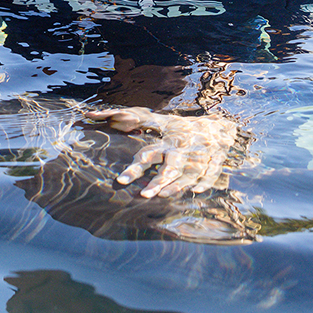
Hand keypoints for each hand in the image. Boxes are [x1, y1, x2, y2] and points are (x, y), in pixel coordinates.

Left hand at [90, 108, 238, 198]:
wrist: (217, 125)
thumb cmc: (180, 126)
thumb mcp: (158, 121)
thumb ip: (130, 119)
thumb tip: (95, 116)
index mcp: (167, 139)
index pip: (149, 154)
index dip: (135, 168)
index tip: (121, 181)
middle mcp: (183, 147)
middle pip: (171, 166)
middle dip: (158, 181)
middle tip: (143, 195)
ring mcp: (201, 153)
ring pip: (189, 172)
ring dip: (177, 185)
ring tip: (162, 197)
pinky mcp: (216, 159)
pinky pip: (211, 171)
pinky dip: (204, 181)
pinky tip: (195, 192)